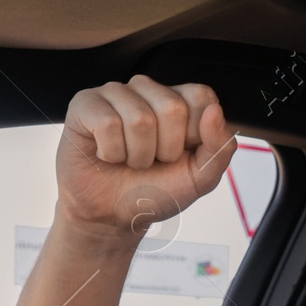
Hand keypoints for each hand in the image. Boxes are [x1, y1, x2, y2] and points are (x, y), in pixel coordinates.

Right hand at [56, 75, 237, 241]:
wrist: (114, 214)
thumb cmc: (157, 191)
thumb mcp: (201, 177)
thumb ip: (220, 147)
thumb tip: (214, 111)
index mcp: (181, 102)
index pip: (201, 96)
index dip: (195, 134)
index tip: (182, 152)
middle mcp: (148, 91)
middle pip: (172, 107)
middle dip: (166, 149)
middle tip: (153, 160)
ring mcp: (115, 94)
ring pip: (139, 118)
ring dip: (138, 155)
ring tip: (130, 159)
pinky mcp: (85, 103)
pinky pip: (107, 123)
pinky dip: (111, 152)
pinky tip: (107, 154)